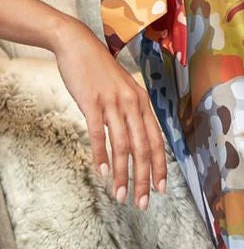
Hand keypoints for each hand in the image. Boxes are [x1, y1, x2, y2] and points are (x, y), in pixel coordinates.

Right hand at [52, 20, 167, 209]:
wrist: (79, 45)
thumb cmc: (101, 72)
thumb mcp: (123, 91)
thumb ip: (131, 113)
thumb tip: (136, 140)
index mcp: (142, 103)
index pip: (156, 141)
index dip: (159, 166)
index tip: (159, 189)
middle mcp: (133, 103)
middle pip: (143, 148)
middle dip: (144, 178)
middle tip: (142, 202)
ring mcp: (113, 103)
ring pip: (123, 145)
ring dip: (123, 174)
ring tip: (121, 195)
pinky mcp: (93, 102)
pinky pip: (99, 133)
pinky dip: (101, 155)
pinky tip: (102, 172)